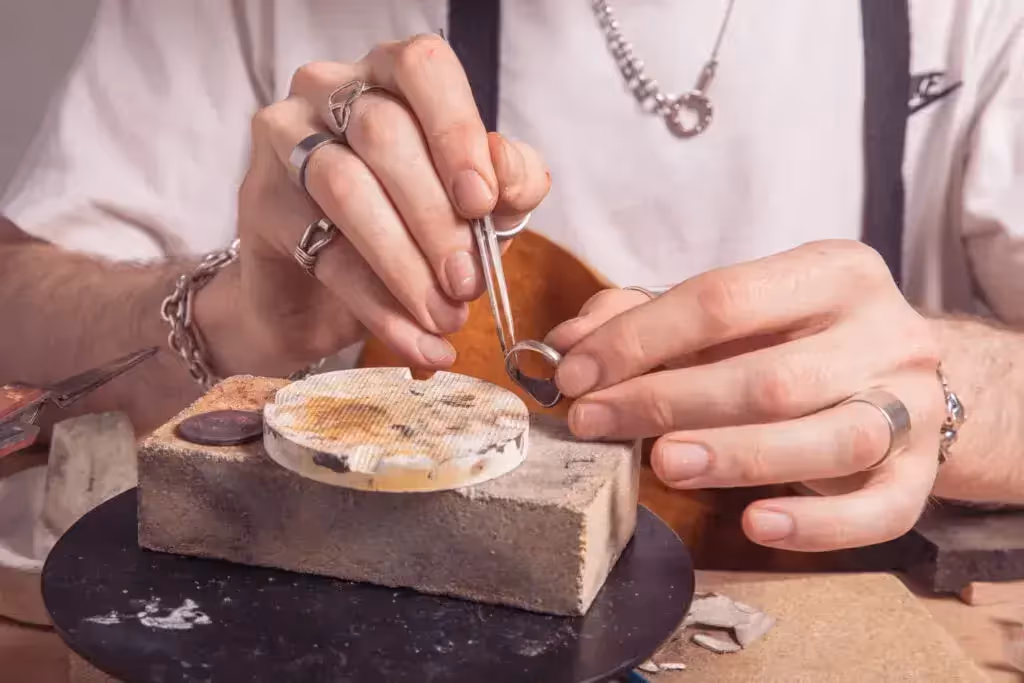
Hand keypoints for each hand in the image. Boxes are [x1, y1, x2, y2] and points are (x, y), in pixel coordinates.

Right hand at [201, 34, 550, 377]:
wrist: (319, 291)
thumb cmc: (404, 226)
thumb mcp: (471, 204)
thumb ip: (506, 184)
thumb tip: (509, 178)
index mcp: (390, 74)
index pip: (424, 69)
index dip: (457, 133)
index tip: (482, 202)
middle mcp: (328, 90)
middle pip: (386, 135)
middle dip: (437, 219)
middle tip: (468, 282)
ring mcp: (283, 141)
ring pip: (347, 189)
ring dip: (406, 264)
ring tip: (445, 315)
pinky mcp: (260, 203)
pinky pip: (325, 254)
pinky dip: (380, 307)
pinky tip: (417, 341)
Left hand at [545, 240, 944, 551]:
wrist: (901, 375)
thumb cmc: (797, 341)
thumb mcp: (733, 313)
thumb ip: (648, 317)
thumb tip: (569, 343)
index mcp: (833, 271)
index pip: (723, 299)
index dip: (639, 340)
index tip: (576, 375)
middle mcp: (883, 331)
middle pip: (770, 376)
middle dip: (668, 403)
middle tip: (596, 422)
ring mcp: (910, 404)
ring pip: (827, 438)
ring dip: (734, 456)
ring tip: (663, 466)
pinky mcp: (922, 473)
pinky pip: (879, 509)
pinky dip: (816, 524)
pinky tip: (757, 524)